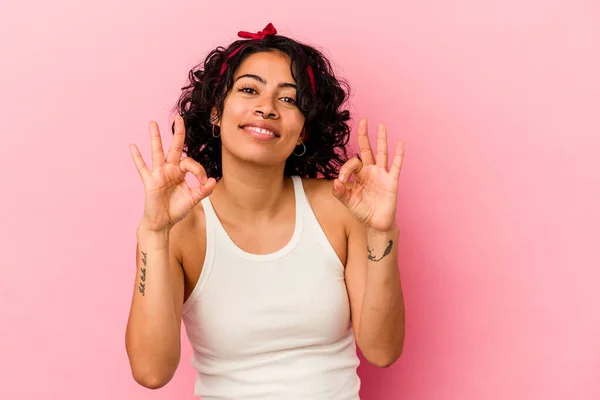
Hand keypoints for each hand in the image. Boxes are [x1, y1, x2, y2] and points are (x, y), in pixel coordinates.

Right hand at [129, 115, 215, 231]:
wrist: (163, 223)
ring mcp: (158, 174)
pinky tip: (132, 146)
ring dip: (155, 137)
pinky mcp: (150, 181)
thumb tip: (213, 181)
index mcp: (180, 172)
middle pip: (174, 147)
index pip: (191, 162)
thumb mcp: (193, 199)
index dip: (200, 171)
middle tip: (179, 118)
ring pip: (157, 152)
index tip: (204, 182)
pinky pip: (142, 167)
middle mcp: (169, 169)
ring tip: (153, 123)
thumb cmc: (176, 210)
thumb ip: (203, 190)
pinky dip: (137, 157)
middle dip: (178, 133)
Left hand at [332, 119, 403, 231]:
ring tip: (381, 125)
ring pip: (381, 153)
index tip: (342, 180)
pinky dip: (398, 155)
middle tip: (363, 121)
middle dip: (364, 136)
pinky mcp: (391, 181)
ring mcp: (382, 175)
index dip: (346, 169)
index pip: (352, 163)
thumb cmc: (362, 211)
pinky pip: (396, 166)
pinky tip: (399, 144)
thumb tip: (336, 181)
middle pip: (367, 149)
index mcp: (358, 175)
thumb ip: (340, 192)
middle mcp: (370, 171)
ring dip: (381, 139)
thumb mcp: (348, 202)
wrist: (376, 223)